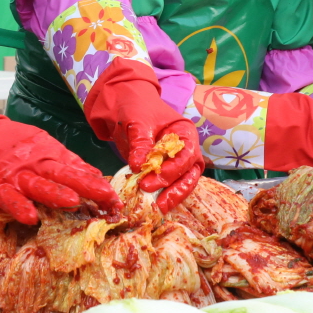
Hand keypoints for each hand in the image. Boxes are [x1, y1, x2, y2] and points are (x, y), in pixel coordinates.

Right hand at [0, 95, 120, 224]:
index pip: (77, 170)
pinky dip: (18, 206)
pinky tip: (29, 216)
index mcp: (50, 155)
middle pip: (64, 176)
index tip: (116, 197)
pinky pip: (8, 198)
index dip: (97, 184)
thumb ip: (68, 163)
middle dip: (87, 188)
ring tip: (73, 202)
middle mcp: (36, 165)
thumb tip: (96, 176)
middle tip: (108, 198)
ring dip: (55, 194)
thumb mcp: (44, 148)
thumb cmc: (13, 145)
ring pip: (38, 185)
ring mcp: (16, 176)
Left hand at [82, 58, 202, 210]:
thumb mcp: (137, 122)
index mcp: (185, 132)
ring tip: (158, 208)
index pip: (187, 154)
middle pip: (189, 173)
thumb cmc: (135, 107)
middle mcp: (185, 148)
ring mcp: (175, 160)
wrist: (122, 103)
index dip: (173, 169)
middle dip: (176, 188)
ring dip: (172, 196)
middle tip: (157, 200)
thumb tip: (138, 166)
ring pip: (183, 182)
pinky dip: (162, 194)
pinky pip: (168, 184)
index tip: (154, 180)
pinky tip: (153, 205)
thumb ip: (141, 143)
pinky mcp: (163, 170)